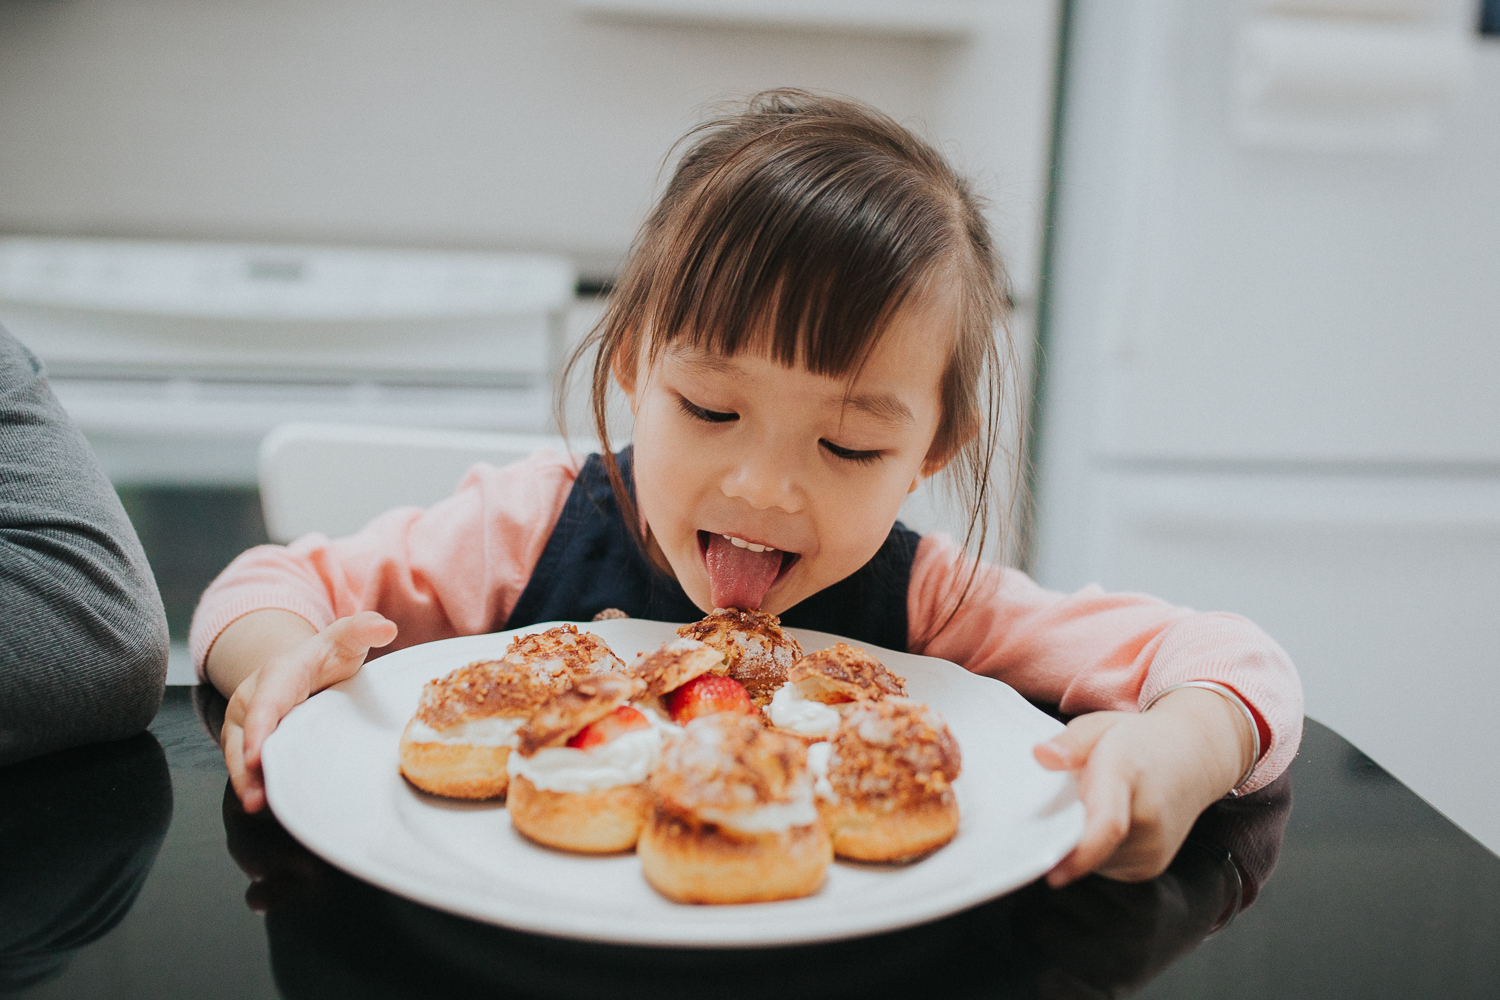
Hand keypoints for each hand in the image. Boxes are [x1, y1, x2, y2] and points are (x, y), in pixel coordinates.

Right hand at [221, 612, 397, 812]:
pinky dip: (257, 787)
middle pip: (244, 738)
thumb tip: (387, 627)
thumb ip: (362, 630)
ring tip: (260, 809)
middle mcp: (253, 702)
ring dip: (248, 784)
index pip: (266, 703)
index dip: (259, 729)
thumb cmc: (327, 657)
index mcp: (277, 676)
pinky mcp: (252, 746)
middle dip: (246, 768)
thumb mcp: (344, 639)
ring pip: (241, 757)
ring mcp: (248, 727)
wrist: (305, 668)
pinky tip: (272, 809)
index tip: (257, 755)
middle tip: (257, 799)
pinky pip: (250, 768)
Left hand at [1033, 688, 1252, 886]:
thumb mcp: (1100, 726)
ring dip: (1078, 843)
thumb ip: (1070, 741)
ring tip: (1088, 809)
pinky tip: (1099, 824)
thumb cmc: (1141, 741)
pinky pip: (1106, 867)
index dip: (1080, 854)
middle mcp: (1146, 818)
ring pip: (1094, 860)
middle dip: (1061, 837)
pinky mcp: (1150, 866)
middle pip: (1089, 845)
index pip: (1108, 824)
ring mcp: (1152, 847)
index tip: (1052, 873)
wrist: (1194, 757)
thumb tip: (1041, 756)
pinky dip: (1094, 852)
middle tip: (1058, 807)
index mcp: (1128, 777)